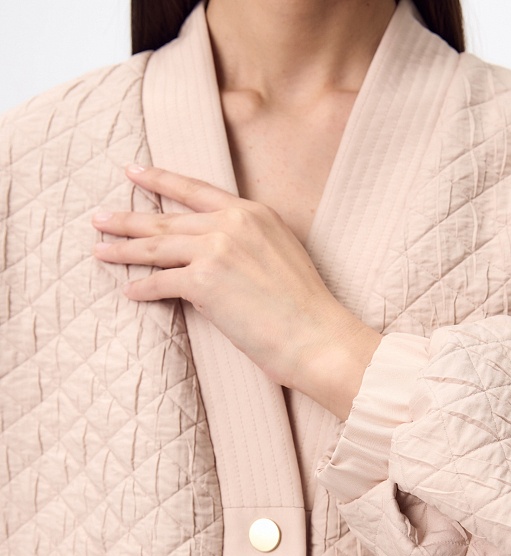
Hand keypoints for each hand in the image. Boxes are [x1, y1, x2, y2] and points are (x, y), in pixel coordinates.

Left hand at [92, 165, 380, 419]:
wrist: (316, 335)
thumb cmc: (304, 307)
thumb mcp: (282, 254)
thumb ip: (249, 241)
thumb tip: (219, 251)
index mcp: (252, 213)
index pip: (195, 190)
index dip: (160, 180)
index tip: (133, 171)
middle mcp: (232, 223)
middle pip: (167, 219)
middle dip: (128, 219)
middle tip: (100, 218)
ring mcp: (216, 250)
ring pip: (157, 246)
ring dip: (123, 249)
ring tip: (100, 250)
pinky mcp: (204, 282)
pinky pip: (161, 282)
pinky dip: (143, 288)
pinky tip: (129, 291)